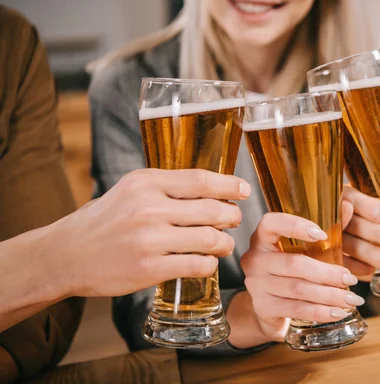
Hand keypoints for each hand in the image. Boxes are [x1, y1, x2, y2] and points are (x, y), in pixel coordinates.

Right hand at [42, 168, 250, 297]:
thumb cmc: (106, 220)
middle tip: (234, 221)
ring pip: (210, 239)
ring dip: (224, 243)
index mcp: (146, 182)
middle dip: (232, 217)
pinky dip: (209, 264)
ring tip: (223, 244)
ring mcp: (149, 240)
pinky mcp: (149, 268)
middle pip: (213, 210)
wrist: (67, 254)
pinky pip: (198, 265)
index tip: (244, 190)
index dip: (229, 185)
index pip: (201, 180)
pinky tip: (206, 262)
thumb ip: (167, 187)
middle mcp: (149, 208)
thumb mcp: (131, 190)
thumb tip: (213, 188)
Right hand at [239, 213, 363, 342]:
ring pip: (298, 289)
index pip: (271, 224)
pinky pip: (296, 309)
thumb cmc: (294, 268)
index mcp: (263, 237)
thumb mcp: (308, 248)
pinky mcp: (262, 307)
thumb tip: (349, 206)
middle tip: (351, 279)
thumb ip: (328, 228)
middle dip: (328, 273)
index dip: (296, 226)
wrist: (272, 306)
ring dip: (329, 295)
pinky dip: (320, 311)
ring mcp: (256, 284)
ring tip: (352, 299)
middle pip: (294, 264)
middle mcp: (255, 259)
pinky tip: (338, 312)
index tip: (323, 234)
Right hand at [341, 183, 379, 280]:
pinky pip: (342, 263)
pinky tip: (371, 271)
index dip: (366, 206)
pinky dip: (356, 267)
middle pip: (352, 223)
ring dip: (369, 253)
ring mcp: (334, 237)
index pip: (353, 198)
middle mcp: (339, 215)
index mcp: (352, 196)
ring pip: (348, 245)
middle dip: (375, 232)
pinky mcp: (336, 257)